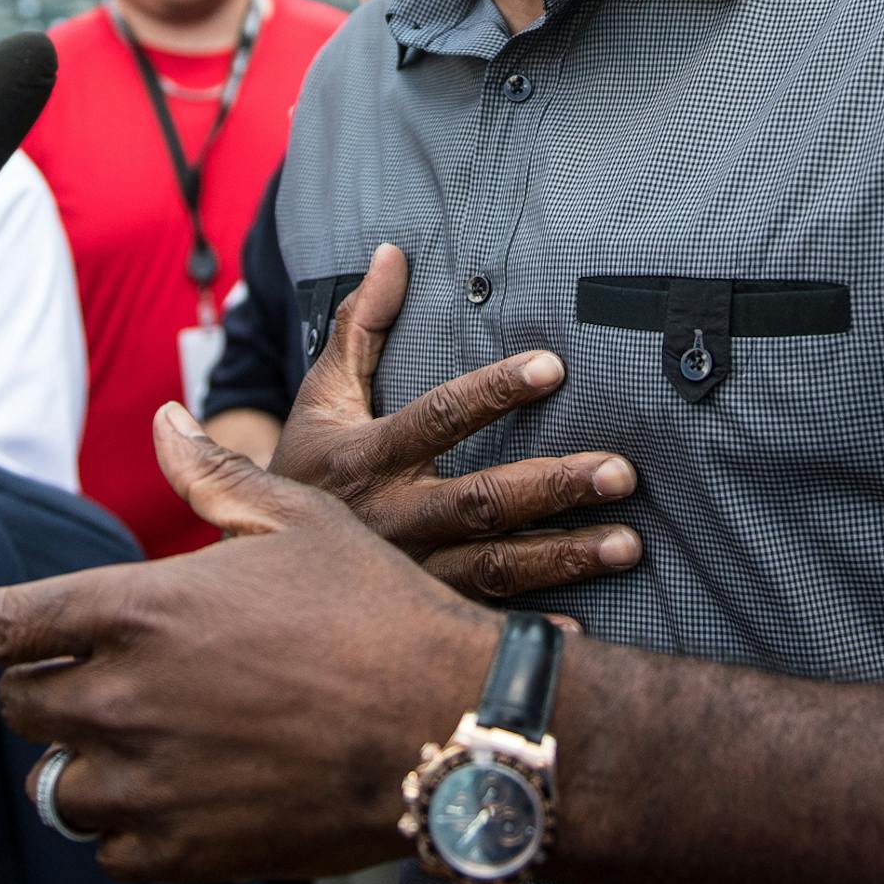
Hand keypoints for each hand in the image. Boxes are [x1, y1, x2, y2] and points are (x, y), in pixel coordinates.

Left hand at [0, 403, 500, 882]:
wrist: (442, 725)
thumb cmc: (374, 610)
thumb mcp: (298, 520)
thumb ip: (212, 477)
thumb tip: (164, 421)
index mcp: (141, 609)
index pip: (6, 623)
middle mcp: (126, 699)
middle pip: (26, 707)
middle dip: (43, 688)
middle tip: (97, 676)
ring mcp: (150, 783)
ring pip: (60, 786)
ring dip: (83, 763)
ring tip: (140, 743)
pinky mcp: (183, 849)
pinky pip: (109, 849)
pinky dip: (125, 825)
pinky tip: (175, 794)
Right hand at [270, 243, 639, 599]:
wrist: (254, 565)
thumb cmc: (306, 467)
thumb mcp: (320, 395)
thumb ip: (358, 325)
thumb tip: (391, 253)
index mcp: (367, 456)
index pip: (440, 415)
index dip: (495, 391)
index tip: (555, 367)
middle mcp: (391, 518)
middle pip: (482, 500)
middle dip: (553, 485)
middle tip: (620, 471)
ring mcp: (408, 573)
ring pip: (495, 567)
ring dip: (564, 556)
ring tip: (629, 544)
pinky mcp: (417, 615)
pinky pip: (479, 624)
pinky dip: (527, 630)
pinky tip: (582, 630)